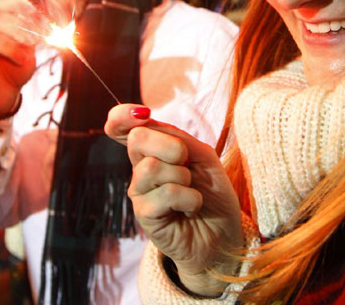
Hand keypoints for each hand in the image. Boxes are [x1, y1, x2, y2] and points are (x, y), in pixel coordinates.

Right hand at [0, 0, 41, 116]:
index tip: (41, 23)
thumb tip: (39, 16)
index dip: (23, 9)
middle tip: (34, 44)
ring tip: (22, 60)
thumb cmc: (14, 71)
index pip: (5, 3)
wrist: (3, 97)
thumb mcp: (28, 50)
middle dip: (19, 29)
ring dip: (9, 46)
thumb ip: (31, 33)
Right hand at [105, 105, 242, 296]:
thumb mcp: (202, 155)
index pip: (121, 127)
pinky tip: (189, 208)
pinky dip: (188, 198)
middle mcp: (140, 168)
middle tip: (187, 164)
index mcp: (152, 150)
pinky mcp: (144, 214)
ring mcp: (139, 192)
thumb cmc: (212, 191)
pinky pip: (165, 193)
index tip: (142, 112)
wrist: (223, 232)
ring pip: (151, 167)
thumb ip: (175, 136)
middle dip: (172, 146)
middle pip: (138, 138)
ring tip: (191, 191)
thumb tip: (145, 120)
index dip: (121, 115)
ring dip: (183, 177)